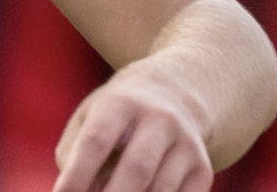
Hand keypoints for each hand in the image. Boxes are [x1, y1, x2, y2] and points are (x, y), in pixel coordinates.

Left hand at [52, 59, 212, 191]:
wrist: (174, 94)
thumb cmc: (116, 116)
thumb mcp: (89, 118)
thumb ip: (74, 154)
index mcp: (121, 104)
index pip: (96, 141)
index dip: (77, 174)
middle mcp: (159, 120)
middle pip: (137, 168)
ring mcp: (186, 144)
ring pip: (161, 189)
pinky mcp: (202, 168)